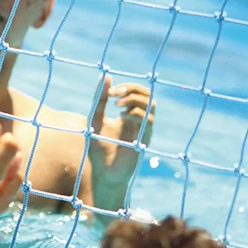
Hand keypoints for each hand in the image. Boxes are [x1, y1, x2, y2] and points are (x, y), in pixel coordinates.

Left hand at [89, 76, 155, 192]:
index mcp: (129, 115)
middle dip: (133, 89)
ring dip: (134, 100)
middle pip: (148, 96)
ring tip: (117, 105)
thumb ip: (100, 99)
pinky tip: (122, 116)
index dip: (127, 87)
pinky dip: (136, 113)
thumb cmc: (99, 147)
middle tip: (116, 93)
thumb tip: (105, 75)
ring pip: (151, 105)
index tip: (110, 91)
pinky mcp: (144, 140)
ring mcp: (143, 130)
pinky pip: (148, 121)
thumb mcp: (96, 118)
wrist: (103, 172)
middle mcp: (139, 121)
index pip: (137, 93)